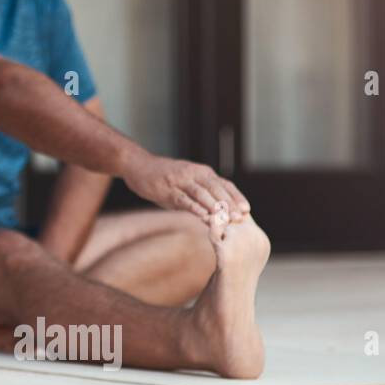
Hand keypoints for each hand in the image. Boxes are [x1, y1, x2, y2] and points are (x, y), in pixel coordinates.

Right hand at [122, 154, 249, 221]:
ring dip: (215, 207)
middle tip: (240, 218)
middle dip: (229, 204)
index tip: (247, 210)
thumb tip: (215, 213)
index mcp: (201, 172)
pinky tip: (203, 217)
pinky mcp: (166, 188)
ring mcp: (180, 180)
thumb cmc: (163, 177)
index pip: (224, 184)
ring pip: (202, 193)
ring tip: (226, 219)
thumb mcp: (185, 182)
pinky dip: (194, 208)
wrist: (138, 165)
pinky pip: (183, 199)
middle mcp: (194, 173)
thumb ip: (199, 194)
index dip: (236, 196)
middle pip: (216, 188)